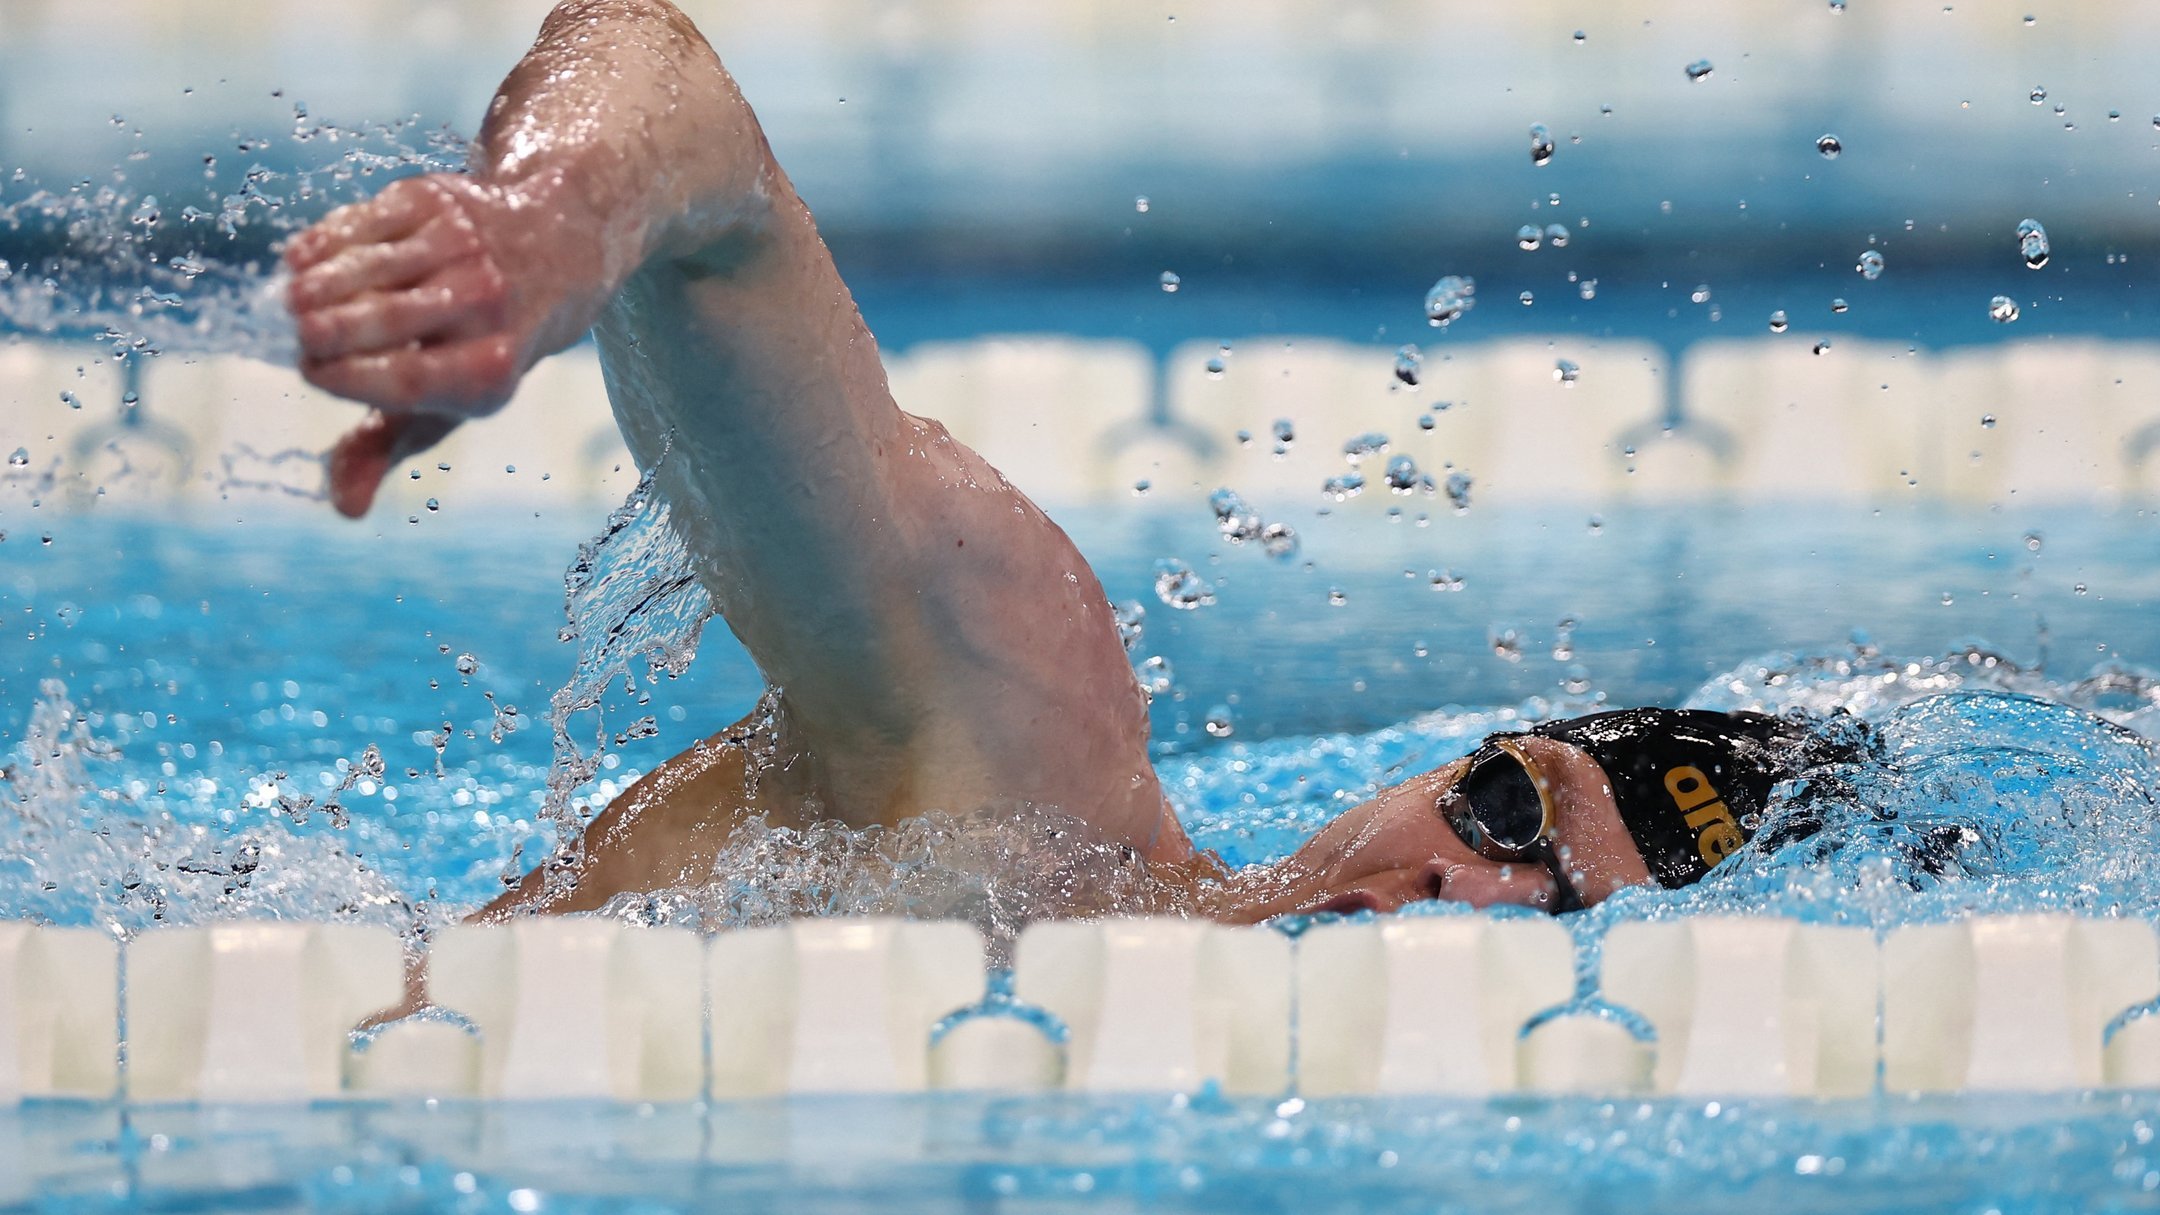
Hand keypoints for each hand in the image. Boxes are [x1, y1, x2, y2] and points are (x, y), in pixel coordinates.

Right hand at [286, 173, 603, 515]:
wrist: (556, 245)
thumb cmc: (487, 340)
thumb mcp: (451, 400)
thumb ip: (390, 447)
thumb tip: (344, 508)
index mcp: (490, 370)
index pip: (401, 380)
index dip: (341, 376)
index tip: (310, 370)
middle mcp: (484, 305)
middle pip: (375, 320)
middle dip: (321, 330)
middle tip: (302, 334)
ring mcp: (462, 247)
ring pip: (362, 269)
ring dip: (314, 287)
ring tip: (298, 302)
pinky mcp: (437, 200)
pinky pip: (360, 222)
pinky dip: (322, 244)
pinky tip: (305, 261)